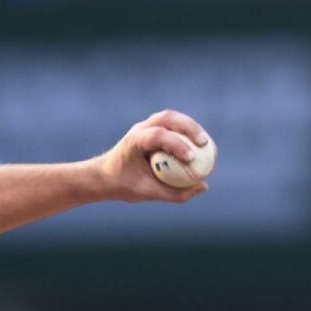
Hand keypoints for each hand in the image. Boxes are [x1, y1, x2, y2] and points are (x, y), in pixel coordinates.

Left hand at [94, 109, 215, 203]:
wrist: (104, 176)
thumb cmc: (123, 185)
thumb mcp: (147, 193)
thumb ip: (174, 192)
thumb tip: (204, 186)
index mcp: (133, 141)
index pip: (157, 135)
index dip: (177, 144)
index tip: (192, 158)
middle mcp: (139, 129)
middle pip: (168, 118)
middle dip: (190, 128)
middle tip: (205, 145)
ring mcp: (146, 126)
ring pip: (172, 117)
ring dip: (191, 126)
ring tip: (206, 144)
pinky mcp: (153, 128)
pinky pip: (174, 125)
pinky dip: (187, 132)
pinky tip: (200, 146)